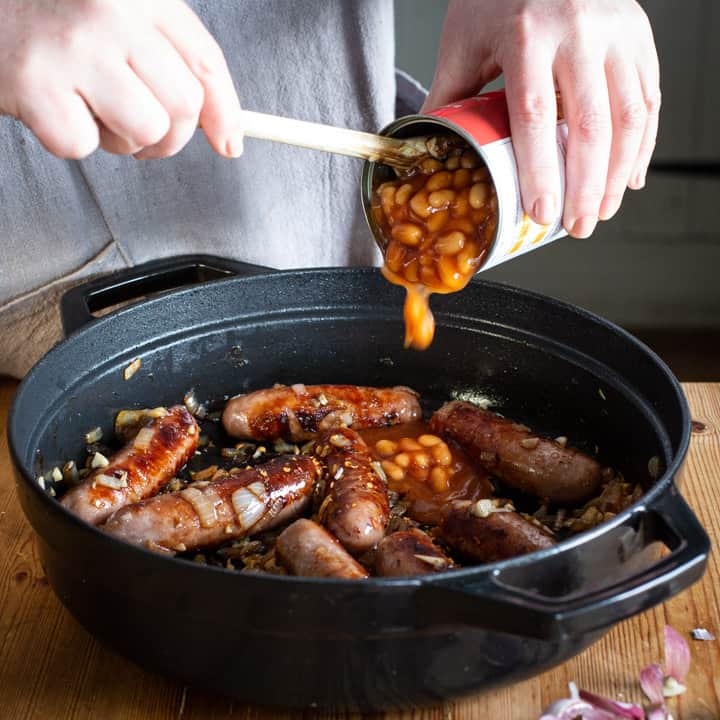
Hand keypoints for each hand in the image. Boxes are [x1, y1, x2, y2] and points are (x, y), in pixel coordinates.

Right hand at [0, 0, 243, 158]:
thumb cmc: (56, 21)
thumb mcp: (126, 23)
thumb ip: (178, 65)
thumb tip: (229, 138)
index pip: (206, 63)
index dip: (225, 113)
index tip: (229, 143)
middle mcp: (110, 12)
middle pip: (184, 106)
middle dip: (169, 133)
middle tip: (140, 124)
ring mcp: (72, 47)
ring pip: (146, 130)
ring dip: (123, 139)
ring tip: (94, 109)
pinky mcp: (35, 84)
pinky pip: (84, 145)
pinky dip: (71, 139)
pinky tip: (55, 106)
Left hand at [423, 0, 659, 237]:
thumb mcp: (463, 41)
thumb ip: (450, 97)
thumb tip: (433, 153)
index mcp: (527, 35)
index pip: (535, 116)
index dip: (540, 172)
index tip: (541, 214)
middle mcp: (580, 29)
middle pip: (590, 124)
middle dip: (585, 187)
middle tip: (577, 227)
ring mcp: (616, 30)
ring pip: (628, 115)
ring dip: (618, 173)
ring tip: (602, 210)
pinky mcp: (639, 33)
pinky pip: (648, 96)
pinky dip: (642, 143)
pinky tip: (629, 176)